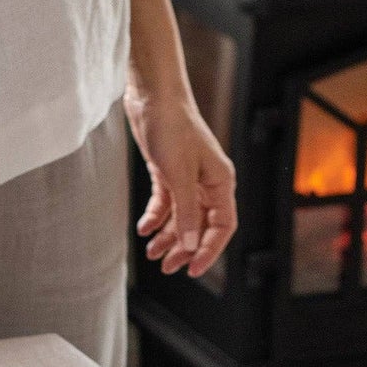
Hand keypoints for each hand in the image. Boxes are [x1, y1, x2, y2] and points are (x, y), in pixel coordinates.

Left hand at [126, 86, 237, 277]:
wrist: (152, 96)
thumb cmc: (172, 128)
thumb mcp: (178, 176)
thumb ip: (186, 213)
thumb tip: (191, 247)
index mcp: (221, 182)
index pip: (223, 226)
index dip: (210, 250)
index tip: (192, 270)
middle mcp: (208, 182)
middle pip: (201, 225)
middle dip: (184, 248)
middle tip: (166, 267)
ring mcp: (188, 178)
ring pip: (182, 217)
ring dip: (167, 236)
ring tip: (151, 252)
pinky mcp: (168, 172)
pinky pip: (166, 203)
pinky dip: (156, 217)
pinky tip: (144, 229)